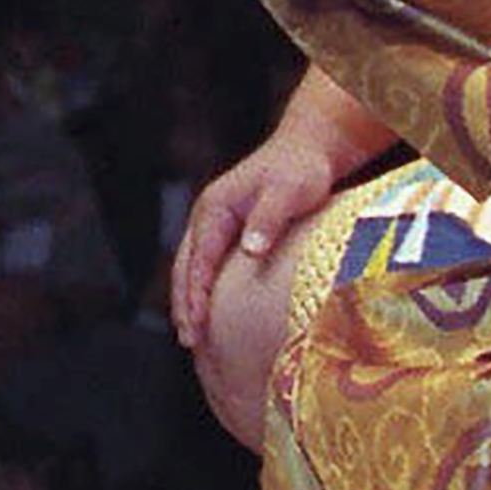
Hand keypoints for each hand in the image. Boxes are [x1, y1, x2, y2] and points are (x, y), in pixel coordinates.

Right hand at [169, 133, 343, 343]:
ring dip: (188, 300)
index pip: (198, 258)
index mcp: (215, 208)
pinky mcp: (227, 231)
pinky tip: (209, 312)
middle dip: (183, 304)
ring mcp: (214, 224)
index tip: (196, 323)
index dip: (195, 293)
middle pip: (185, 266)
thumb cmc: (300, 170)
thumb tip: (249, 250)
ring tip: (191, 336)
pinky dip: (201, 290)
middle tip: (188, 341)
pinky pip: (205, 265)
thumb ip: (267, 219)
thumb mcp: (288, 192)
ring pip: (191, 267)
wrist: (307, 149)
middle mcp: (207, 216)